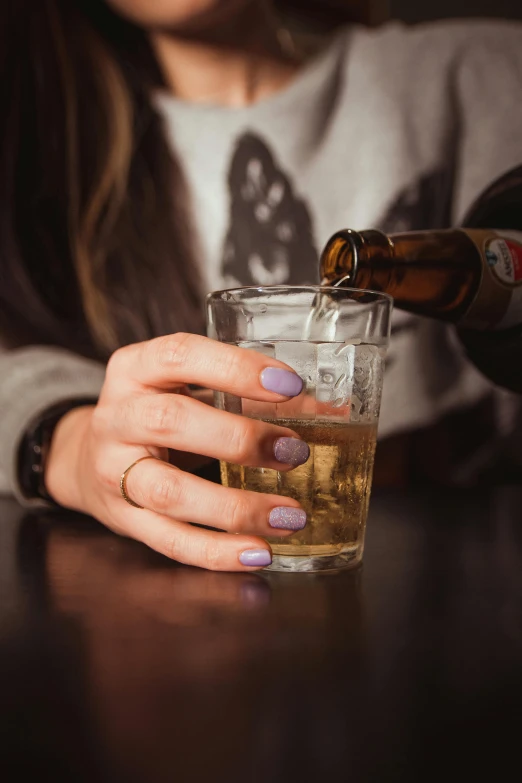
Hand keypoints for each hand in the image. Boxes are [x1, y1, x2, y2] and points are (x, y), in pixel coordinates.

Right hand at [45, 333, 309, 570]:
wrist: (88, 457)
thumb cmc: (158, 414)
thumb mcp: (191, 390)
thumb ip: (251, 397)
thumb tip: (332, 411)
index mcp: (135, 368)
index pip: (180, 355)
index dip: (235, 368)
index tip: (290, 384)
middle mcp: (117, 415)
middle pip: (171, 421)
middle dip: (239, 439)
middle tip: (295, 452)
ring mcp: (114, 470)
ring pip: (168, 491)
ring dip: (235, 508)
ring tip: (289, 516)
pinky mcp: (123, 517)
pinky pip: (168, 539)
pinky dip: (216, 552)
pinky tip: (258, 553)